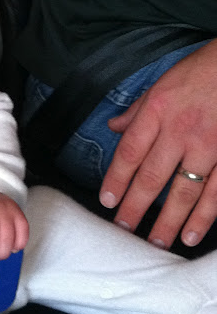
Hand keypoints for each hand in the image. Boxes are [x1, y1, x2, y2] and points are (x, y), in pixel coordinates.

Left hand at [99, 40, 216, 247]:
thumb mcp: (161, 84)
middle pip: (152, 176)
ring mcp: (207, 146)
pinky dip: (203, 217)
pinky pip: (216, 192)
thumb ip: (138, 110)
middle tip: (124, 228)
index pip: (130, 152)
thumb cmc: (199, 72)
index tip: (107, 200)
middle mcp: (179, 131)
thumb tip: (114, 126)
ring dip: (168, 220)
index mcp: (157, 111)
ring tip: (155, 241)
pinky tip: (191, 234)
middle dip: (135, 206)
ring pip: (184, 191)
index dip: (116, 179)